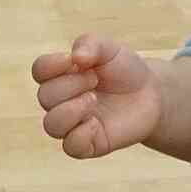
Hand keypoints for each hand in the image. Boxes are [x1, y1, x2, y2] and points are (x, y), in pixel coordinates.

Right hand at [31, 34, 164, 158]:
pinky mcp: (89, 144)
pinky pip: (71, 147)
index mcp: (61, 75)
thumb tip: (75, 58)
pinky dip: (80, 134)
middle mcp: (62, 101)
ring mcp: (74, 124)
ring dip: (70, 110)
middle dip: (70, 85)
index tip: (72, 60)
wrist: (150, 93)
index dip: (50, 65)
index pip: (40, 71)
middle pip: (45, 96)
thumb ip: (90, 44)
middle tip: (95, 79)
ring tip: (93, 99)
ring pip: (51, 125)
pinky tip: (96, 123)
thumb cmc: (124, 69)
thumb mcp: (110, 48)